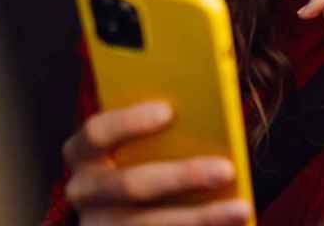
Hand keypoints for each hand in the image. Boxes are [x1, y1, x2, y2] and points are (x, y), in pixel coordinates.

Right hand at [63, 102, 251, 224]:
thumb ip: (160, 131)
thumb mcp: (136, 143)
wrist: (119, 210)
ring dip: (202, 218)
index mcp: (82, 153)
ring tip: (241, 209)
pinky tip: (231, 221)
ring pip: (152, 224)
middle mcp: (84, 192)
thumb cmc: (138, 158)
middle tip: (227, 169)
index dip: (130, 121)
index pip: (97, 132)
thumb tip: (208, 114)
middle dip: (183, 176)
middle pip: (132, 185)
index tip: (169, 110)